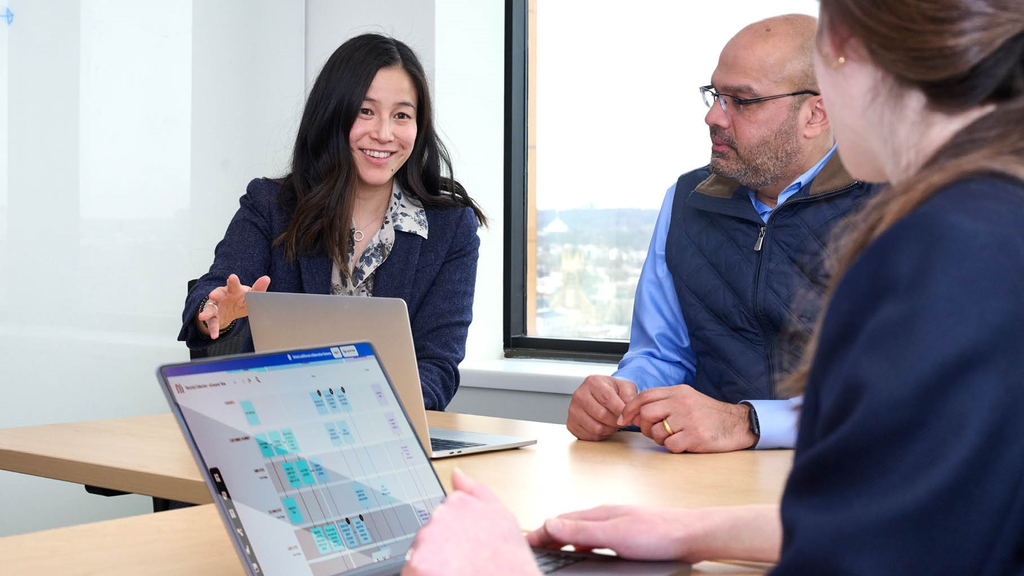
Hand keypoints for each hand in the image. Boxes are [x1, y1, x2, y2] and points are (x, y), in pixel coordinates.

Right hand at [196, 273, 269, 338]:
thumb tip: (266, 279)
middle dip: (216, 294)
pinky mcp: (213, 317)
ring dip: (207, 312)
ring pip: (210, 308)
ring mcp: (216, 306)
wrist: (230, 310)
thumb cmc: (241, 299)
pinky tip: (214, 335)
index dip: (233, 282)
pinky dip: (213, 329)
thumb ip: (258, 288)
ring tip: (202, 316)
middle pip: (219, 294)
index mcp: (233, 290)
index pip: (233, 285)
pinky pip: (212, 323)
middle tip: (213, 295)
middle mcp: (222, 296)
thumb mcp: (250, 295)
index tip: (232, 277)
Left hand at [402, 468, 540, 575]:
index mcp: (457, 503)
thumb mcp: (502, 516)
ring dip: (432, 563)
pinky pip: (412, 571)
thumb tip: (456, 474)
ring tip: (457, 570)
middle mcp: (438, 518)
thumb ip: (475, 491)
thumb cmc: (509, 560)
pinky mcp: (417, 566)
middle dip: (442, 548)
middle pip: (430, 534)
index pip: (443, 517)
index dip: (454, 535)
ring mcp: (426, 542)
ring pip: (420, 553)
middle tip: (464, 560)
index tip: (464, 546)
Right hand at [528, 504, 781, 563]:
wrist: (690, 535)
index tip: (526, 541)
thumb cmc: (658, 532)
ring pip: (581, 531)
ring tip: (551, 548)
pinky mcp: (626, 535)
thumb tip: (550, 523)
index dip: (540, 532)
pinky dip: (581, 545)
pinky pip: (595, 539)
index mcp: (597, 514)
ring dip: (563, 538)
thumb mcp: (614, 534)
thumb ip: (582, 530)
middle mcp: (604, 517)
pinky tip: (585, 553)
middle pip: (567, 524)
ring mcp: (616, 525)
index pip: (559, 521)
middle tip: (532, 545)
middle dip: (548, 533)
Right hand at [566, 375, 637, 440]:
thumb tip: (631, 410)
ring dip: (609, 429)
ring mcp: (573, 410)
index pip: (607, 399)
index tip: (628, 416)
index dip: (620, 411)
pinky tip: (604, 426)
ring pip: (596, 428)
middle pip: (601, 414)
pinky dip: (601, 435)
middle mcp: (579, 395)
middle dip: (616, 421)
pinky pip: (590, 436)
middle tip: (622, 420)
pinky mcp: (571, 424)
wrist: (601, 396)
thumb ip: (630, 396)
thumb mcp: (625, 387)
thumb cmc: (612, 391)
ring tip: (613, 423)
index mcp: (592, 382)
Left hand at [618, 386, 755, 452]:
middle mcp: (682, 403)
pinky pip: (670, 446)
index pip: (645, 396)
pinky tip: (684, 443)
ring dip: (660, 439)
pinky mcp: (695, 436)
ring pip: (656, 432)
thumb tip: (636, 412)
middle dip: (643, 427)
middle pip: (646, 414)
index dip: (629, 408)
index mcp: (678, 391)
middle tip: (652, 432)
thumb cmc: (708, 414)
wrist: (737, 424)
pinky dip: (673, 448)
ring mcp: (689, 419)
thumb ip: (665, 401)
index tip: (623, 419)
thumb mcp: (687, 398)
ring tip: (673, 437)